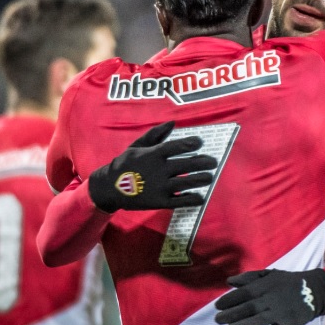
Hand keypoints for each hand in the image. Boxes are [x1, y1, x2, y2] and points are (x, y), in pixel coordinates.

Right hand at [88, 121, 216, 212]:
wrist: (110, 187)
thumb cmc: (126, 164)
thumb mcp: (137, 145)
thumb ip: (155, 134)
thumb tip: (173, 123)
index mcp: (153, 154)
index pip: (177, 147)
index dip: (191, 144)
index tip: (200, 142)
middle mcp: (159, 170)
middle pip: (187, 165)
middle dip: (204, 162)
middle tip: (213, 162)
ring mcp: (160, 187)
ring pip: (187, 183)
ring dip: (202, 179)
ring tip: (209, 177)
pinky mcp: (160, 202)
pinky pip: (181, 201)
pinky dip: (193, 199)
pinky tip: (200, 196)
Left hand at [214, 269, 324, 324]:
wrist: (315, 291)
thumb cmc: (288, 282)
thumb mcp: (270, 274)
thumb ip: (249, 277)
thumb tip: (229, 281)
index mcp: (266, 286)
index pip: (243, 293)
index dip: (229, 300)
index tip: (217, 306)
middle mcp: (271, 299)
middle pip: (248, 307)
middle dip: (231, 314)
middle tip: (218, 320)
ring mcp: (280, 313)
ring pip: (257, 320)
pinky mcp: (288, 324)